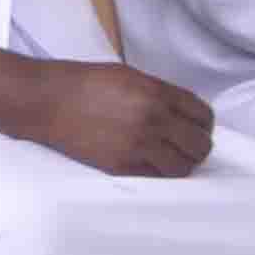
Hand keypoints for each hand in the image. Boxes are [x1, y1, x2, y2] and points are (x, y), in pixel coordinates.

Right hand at [30, 61, 214, 177]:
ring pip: (183, 167)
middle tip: (188, 145)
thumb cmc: (85, 84)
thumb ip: (160, 94)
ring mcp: (138, 145)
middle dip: (198, 146)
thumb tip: (182, 113)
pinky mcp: (122, 165)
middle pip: (199, 144)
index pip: (202, 115)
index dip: (204, 123)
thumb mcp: (130, 77)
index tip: (198, 127)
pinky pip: (157, 177)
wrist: (50, 101)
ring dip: (181, 163)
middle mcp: (153, 119)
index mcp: (157, 93)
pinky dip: (159, 172)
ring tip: (171, 158)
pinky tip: (151, 164)